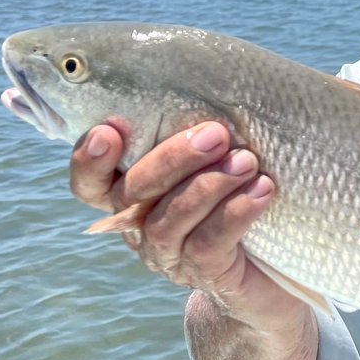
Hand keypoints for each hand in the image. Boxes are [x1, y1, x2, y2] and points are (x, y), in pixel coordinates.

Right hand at [69, 121, 305, 331]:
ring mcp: (170, 256)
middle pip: (133, 193)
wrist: (270, 279)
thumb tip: (218, 80)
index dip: (89, 160)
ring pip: (170, 219)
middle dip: (171, 158)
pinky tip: (262, 190)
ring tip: (247, 160)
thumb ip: (200, 134)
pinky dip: (236, 212)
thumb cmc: (239, 202)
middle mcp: (140, 228)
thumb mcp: (215, 164)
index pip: (89, 183)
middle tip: (216, 133)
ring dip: (209, 184)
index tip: (109, 130)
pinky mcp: (208, 276)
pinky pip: (210, 244)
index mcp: (131, 198)